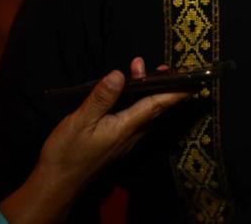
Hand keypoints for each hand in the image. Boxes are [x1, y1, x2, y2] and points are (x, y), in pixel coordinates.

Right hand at [0, 57, 186, 223]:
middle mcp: (132, 134)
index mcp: (126, 126)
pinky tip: (126, 92)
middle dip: (162, 85)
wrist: (57, 183)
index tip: (194, 80)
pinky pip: (134, 118)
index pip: (157, 105)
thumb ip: (101, 98)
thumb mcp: (81, 121)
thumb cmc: (68, 153)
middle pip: (154, 107)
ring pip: (144, 113)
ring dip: (147, 92)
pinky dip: (136, 101)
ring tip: (141, 70)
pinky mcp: (117, 142)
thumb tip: (120, 74)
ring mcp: (125, 140)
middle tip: (163, 66)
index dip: (176, 91)